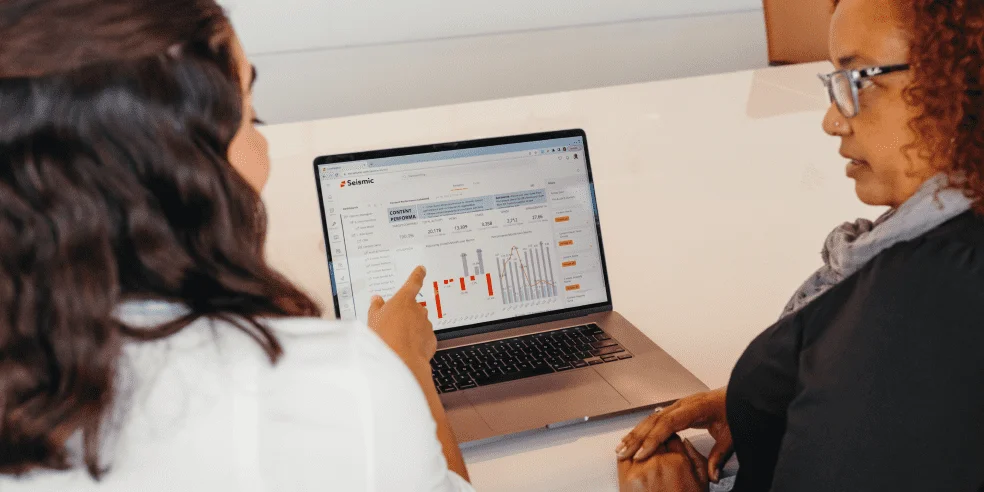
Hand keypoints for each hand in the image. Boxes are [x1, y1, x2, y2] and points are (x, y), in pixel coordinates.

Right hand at [367, 266, 435, 370]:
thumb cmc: (384, 338)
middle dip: (406, 314)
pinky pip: (423, 338)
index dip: (417, 275)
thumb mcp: (373, 319)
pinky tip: (406, 349)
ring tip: (397, 340)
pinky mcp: (431, 339)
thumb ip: (376, 307)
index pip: (413, 282)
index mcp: (404, 300)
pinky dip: (417, 342)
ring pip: (419, 323)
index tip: (421, 270)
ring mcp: (426, 324)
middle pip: (413, 308)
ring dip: (411, 329)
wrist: (400, 361)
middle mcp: (418, 310)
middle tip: (392, 326)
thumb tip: (376, 300)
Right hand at [617, 387, 732, 482]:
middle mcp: (683, 404)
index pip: (668, 423)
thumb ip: (720, 456)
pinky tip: (634, 438)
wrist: (739, 395)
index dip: (653, 439)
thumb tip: (712, 475)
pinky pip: (656, 418)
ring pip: (651, 418)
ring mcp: (678, 405)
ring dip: (635, 433)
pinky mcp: (677, 409)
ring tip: (622, 447)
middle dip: (637, 438)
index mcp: (695, 407)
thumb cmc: (734, 410)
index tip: (642, 453)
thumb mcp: (731, 435)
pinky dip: (643, 429)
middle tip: (623, 453)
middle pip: (654, 420)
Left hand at [618, 434, 708, 491]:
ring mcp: (641, 469)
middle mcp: (660, 462)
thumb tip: (686, 442)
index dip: (671, 440)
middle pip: (654, 440)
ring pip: (639, 446)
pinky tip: (630, 457)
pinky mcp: (626, 478)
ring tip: (642, 453)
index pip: (672, 438)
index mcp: (679, 462)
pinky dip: (626, 455)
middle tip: (656, 448)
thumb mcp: (700, 483)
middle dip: (656, 443)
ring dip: (640, 447)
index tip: (669, 443)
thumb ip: (696, 459)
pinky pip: (623, 457)